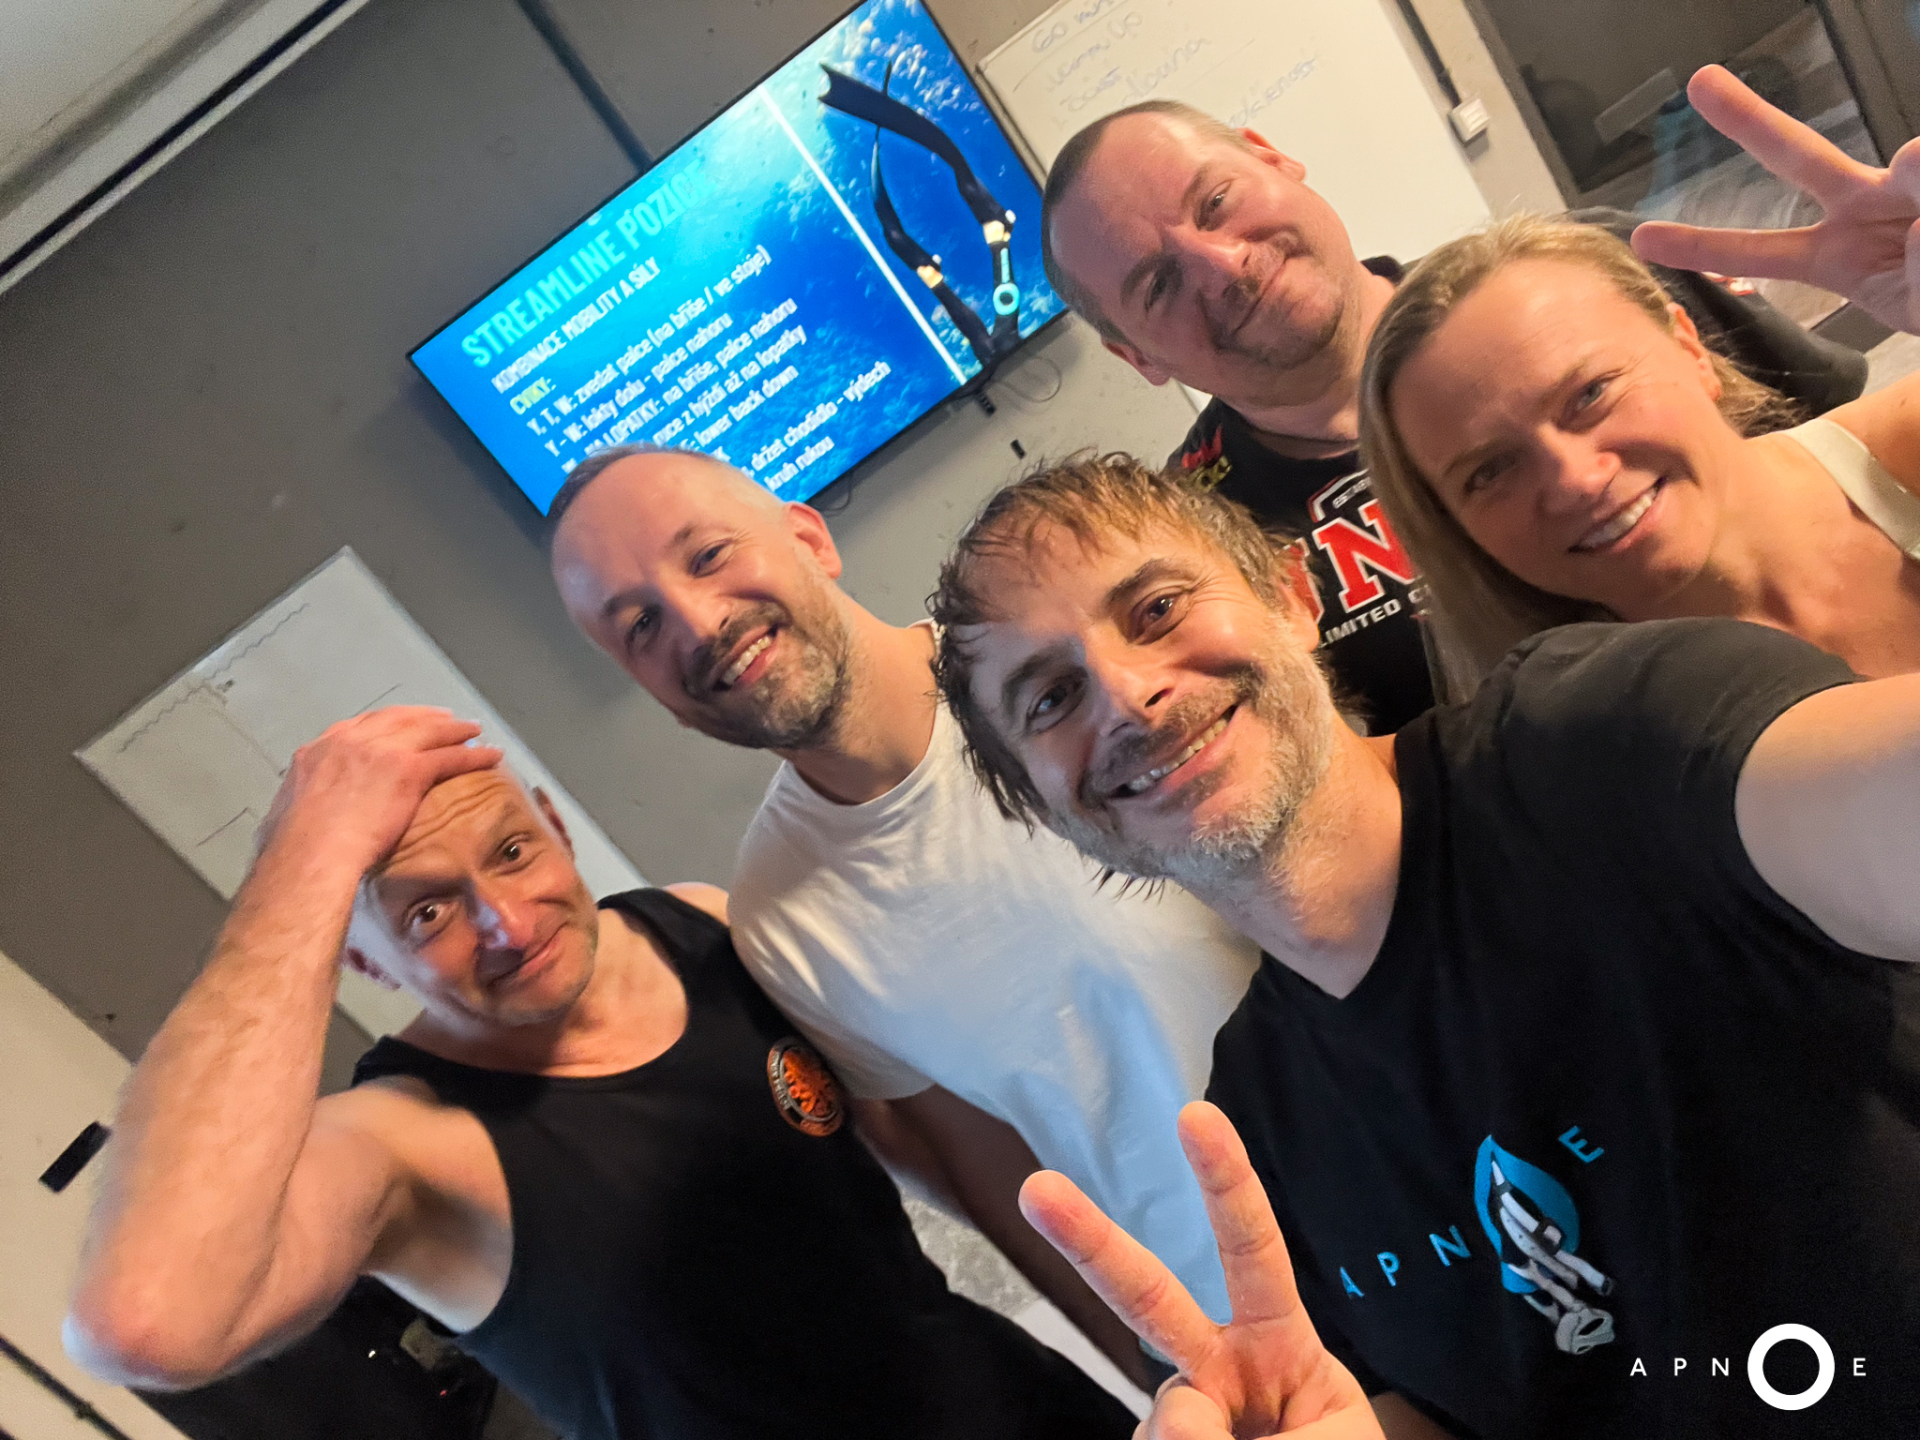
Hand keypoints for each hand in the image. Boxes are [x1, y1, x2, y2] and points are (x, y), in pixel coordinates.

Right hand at [256, 707, 501, 877]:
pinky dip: (473, 754)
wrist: (311, 853)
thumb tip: (289, 826)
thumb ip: (297, 811)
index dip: (384, 724)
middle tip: (443, 718)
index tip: (397, 726)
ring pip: (427, 730)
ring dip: (452, 728)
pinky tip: (490, 754)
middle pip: (396, 719)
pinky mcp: (408, 769)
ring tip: (471, 729)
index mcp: (318, 752)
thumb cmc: (294, 849)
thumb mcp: (284, 818)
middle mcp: (349, 742)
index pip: (358, 726)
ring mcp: (380, 751)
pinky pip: (450, 757)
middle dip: (422, 717)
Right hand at [1020, 1102, 1381, 1439]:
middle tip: (1037, 1190)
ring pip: (1164, 1419)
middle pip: (1148, 1296)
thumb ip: (1251, 1421)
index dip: (1226, 1182)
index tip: (1195, 1114)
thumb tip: (1174, 1415)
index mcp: (1279, 1343)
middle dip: (1091, 1242)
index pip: (1252, 1250)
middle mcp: (1220, 1367)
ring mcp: (1182, 1416)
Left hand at [1631, 65, 1919, 333]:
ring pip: (1916, 161)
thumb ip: (1914, 276)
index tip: (1640, 238)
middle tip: (1698, 81)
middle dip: (1749, 119)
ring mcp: (1905, 183)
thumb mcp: (1916, 305)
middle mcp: (1861, 206)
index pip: (1759, 253)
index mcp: (1834, 256)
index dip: (1702, 247)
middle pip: (1798, 154)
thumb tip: (1919, 203)